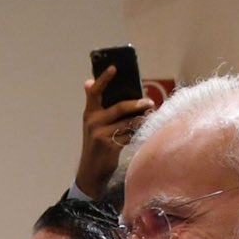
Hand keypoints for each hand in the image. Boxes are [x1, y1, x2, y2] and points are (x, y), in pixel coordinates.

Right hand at [75, 68, 155, 200]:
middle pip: (119, 107)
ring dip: (141, 119)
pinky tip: (144, 131)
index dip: (104, 79)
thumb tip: (88, 81)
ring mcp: (100, 134)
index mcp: (89, 113)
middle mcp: (93, 122)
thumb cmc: (96, 144)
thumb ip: (95, 105)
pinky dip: (138, 132)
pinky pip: (129, 135)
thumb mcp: (92, 124)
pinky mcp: (109, 146)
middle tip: (150, 102)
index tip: (114, 67)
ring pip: (127, 122)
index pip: (95, 92)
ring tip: (150, 116)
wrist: (91, 171)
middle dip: (137, 104)